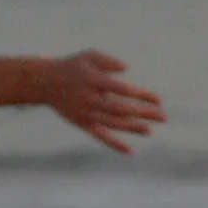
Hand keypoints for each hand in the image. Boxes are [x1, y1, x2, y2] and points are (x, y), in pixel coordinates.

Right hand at [43, 51, 163, 154]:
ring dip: (132, 128)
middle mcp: (89, 98)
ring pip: (112, 124)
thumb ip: (108, 61)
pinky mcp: (81, 123)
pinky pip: (99, 136)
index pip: (122, 90)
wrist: (44, 82)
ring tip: (150, 130)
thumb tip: (126, 70)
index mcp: (93, 80)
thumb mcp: (88, 56)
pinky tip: (130, 150)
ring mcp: (85, 113)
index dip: (141, 96)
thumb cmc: (72, 66)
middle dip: (143, 113)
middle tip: (164, 117)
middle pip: (121, 109)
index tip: (158, 100)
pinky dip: (114, 144)